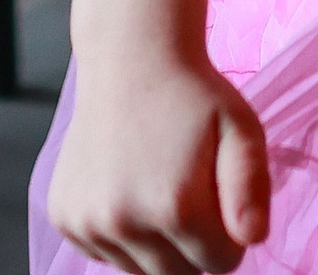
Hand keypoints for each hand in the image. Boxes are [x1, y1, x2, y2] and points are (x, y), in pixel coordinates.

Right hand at [47, 52, 268, 274]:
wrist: (130, 62)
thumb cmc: (194, 96)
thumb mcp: (242, 130)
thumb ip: (251, 189)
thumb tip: (253, 239)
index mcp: (175, 207)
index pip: (220, 264)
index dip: (231, 238)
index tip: (227, 205)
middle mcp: (124, 223)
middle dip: (196, 251)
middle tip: (198, 200)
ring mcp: (87, 224)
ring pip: (138, 271)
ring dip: (157, 247)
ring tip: (163, 190)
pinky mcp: (64, 218)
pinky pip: (104, 253)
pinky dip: (122, 237)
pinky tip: (131, 189)